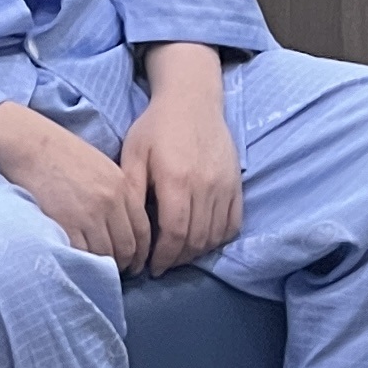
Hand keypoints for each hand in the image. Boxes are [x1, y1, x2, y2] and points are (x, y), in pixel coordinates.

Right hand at [0, 101, 151, 267]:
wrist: (30, 145)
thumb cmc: (61, 153)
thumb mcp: (101, 167)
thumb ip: (116, 194)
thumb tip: (121, 224)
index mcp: (123, 186)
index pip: (143, 229)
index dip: (142, 253)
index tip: (137, 263)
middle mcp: (111, 202)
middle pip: (127, 247)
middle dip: (126, 265)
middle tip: (118, 273)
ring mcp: (89, 215)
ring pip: (106, 255)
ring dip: (104, 268)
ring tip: (97, 272)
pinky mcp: (66, 224)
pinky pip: (82, 254)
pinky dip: (83, 263)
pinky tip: (79, 265)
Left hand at [123, 47, 244, 275]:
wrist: (193, 100)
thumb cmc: (157, 126)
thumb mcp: (134, 155)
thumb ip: (132, 192)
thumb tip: (130, 230)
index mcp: (176, 181)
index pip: (174, 234)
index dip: (163, 257)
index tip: (151, 267)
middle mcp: (205, 187)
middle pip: (195, 240)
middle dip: (177, 259)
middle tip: (162, 264)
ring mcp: (225, 186)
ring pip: (214, 235)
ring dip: (196, 252)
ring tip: (179, 254)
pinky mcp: (237, 184)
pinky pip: (233, 223)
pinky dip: (218, 239)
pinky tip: (202, 240)